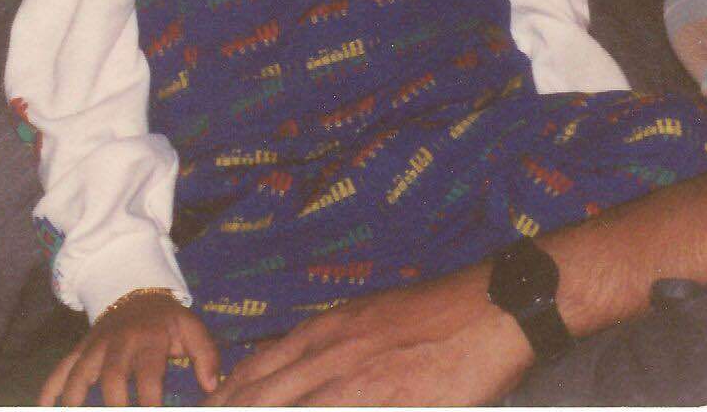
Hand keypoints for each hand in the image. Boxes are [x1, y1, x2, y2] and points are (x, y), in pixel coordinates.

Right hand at [42, 289, 220, 406]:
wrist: (136, 290)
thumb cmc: (167, 320)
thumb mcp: (192, 329)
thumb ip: (206, 355)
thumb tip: (211, 385)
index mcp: (149, 339)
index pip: (149, 374)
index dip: (150, 400)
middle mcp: (119, 342)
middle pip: (111, 377)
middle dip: (113, 405)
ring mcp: (95, 345)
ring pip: (79, 373)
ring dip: (75, 398)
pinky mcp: (81, 349)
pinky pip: (60, 368)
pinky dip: (49, 388)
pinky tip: (43, 407)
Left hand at [209, 266, 530, 406]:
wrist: (494, 305)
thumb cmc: (439, 310)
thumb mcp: (375, 315)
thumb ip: (337, 342)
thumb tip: (308, 369)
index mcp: (330, 328)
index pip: (261, 367)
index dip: (230, 394)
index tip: (212, 410)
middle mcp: (335, 354)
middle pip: (264, 397)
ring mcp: (362, 384)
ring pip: (296, 411)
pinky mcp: (395, 404)